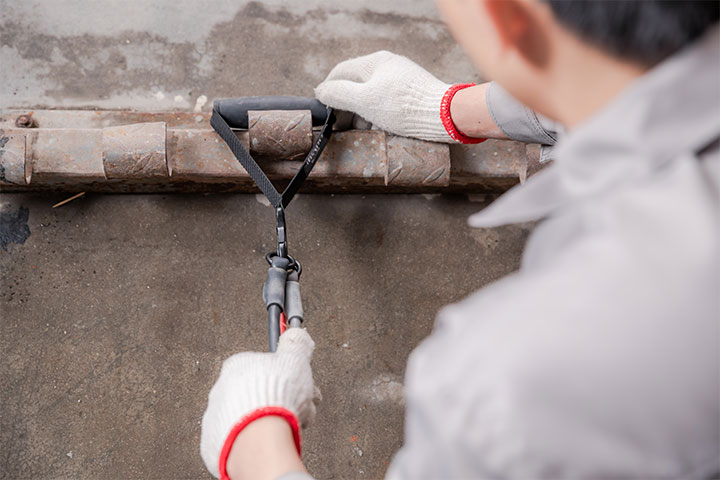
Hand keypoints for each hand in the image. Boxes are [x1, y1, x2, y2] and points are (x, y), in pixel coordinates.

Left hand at [200, 328, 318, 478]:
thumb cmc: (276, 399)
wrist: (260, 441)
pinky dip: (253, 440)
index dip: (288, 376)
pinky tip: (269, 440)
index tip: (299, 384)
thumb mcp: (295, 359)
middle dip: (281, 400)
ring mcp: (216, 418)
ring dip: (269, 421)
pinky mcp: (214, 443)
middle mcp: (222, 389)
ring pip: (249, 418)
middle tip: (298, 408)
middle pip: (259, 393)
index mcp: (238, 366)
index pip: (265, 367)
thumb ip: (296, 344)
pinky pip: (238, 439)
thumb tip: (296, 334)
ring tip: (289, 427)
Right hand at [315, 51, 456, 142]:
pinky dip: (380, 115)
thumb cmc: (403, 106)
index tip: (322, 105)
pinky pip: (389, 104)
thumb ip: (339, 94)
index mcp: (376, 62)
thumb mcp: (364, 100)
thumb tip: (322, 91)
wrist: (444, 116)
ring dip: (364, 113)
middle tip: (342, 124)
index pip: (342, 71)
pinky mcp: (414, 95)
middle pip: (358, 85)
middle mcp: (390, 67)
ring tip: (364, 130)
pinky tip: (382, 129)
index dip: (328, 88)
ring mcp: (403, 80)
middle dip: (348, 105)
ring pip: (374, 96)